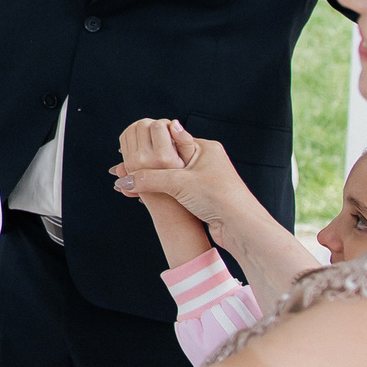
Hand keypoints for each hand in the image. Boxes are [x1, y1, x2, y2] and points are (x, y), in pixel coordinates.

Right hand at [111, 123, 260, 254]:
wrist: (242, 227)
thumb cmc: (220, 198)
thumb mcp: (179, 182)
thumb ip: (149, 178)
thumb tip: (125, 180)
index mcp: (206, 148)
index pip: (171, 139)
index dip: (150, 145)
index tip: (132, 150)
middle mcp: (207, 161)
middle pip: (170, 157)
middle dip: (150, 165)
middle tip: (129, 169)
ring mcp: (206, 179)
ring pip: (173, 176)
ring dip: (156, 181)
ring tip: (138, 185)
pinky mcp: (204, 196)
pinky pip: (178, 190)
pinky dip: (165, 193)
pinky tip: (154, 197)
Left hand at [117, 116, 187, 173]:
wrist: (164, 199)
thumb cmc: (182, 180)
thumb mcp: (191, 161)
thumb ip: (185, 141)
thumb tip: (174, 123)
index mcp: (164, 158)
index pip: (157, 126)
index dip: (164, 123)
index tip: (169, 130)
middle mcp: (146, 160)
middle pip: (142, 124)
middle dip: (152, 124)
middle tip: (161, 132)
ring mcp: (133, 162)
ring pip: (132, 129)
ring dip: (142, 127)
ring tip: (153, 136)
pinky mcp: (127, 162)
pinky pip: (125, 137)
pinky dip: (133, 134)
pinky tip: (144, 140)